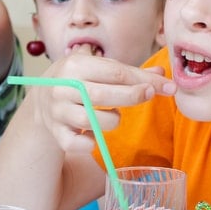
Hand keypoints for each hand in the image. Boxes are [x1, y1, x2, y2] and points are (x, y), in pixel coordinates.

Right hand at [28, 53, 174, 154]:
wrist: (42, 99)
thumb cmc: (80, 80)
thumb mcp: (101, 69)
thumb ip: (131, 72)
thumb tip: (162, 73)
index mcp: (76, 65)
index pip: (116, 72)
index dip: (144, 80)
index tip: (168, 86)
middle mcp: (63, 87)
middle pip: (104, 95)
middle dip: (132, 97)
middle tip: (149, 95)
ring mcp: (58, 111)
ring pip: (92, 121)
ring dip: (112, 120)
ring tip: (113, 114)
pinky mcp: (56, 133)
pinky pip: (76, 144)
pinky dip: (89, 144)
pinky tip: (94, 137)